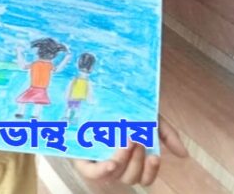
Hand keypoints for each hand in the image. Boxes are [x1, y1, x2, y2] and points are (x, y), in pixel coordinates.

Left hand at [73, 117, 187, 185]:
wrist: (98, 89)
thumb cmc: (124, 107)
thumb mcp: (148, 117)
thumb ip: (166, 134)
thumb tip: (184, 154)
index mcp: (131, 158)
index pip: (144, 178)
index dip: (151, 172)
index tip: (155, 156)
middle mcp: (115, 163)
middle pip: (131, 177)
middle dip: (136, 160)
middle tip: (137, 140)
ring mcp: (98, 160)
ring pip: (115, 175)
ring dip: (123, 161)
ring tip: (126, 142)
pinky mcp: (82, 156)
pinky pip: (92, 173)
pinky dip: (103, 172)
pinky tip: (110, 164)